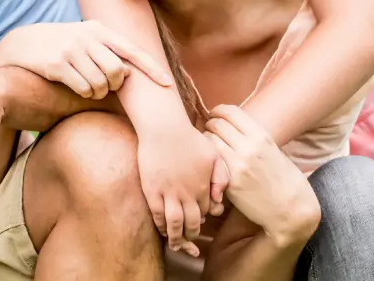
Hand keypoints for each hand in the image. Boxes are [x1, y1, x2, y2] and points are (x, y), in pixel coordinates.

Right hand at [0, 20, 172, 98]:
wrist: (21, 43)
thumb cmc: (60, 44)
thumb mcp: (84, 38)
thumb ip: (107, 50)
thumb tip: (130, 73)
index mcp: (99, 29)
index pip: (133, 50)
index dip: (152, 69)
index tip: (167, 84)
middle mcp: (87, 36)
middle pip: (118, 73)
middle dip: (115, 86)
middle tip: (106, 87)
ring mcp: (72, 49)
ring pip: (101, 84)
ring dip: (98, 92)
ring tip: (88, 86)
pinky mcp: (58, 64)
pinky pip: (83, 88)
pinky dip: (84, 93)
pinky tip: (76, 86)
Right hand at [137, 121, 228, 255]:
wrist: (164, 128)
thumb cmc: (189, 138)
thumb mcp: (213, 154)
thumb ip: (221, 177)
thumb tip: (218, 200)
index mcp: (203, 187)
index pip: (206, 211)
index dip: (204, 217)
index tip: (201, 220)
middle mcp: (187, 194)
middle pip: (192, 224)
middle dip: (192, 235)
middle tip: (191, 242)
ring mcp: (168, 193)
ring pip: (174, 225)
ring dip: (177, 238)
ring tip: (177, 244)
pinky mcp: (152, 190)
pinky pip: (157, 215)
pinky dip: (161, 226)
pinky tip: (163, 229)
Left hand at [204, 105, 319, 244]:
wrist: (292, 210)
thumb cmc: (285, 181)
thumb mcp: (273, 151)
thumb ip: (253, 138)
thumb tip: (232, 126)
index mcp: (262, 137)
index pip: (231, 112)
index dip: (218, 110)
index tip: (214, 114)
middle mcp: (249, 148)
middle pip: (217, 124)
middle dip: (210, 124)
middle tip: (208, 130)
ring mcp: (238, 165)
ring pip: (210, 141)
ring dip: (206, 140)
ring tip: (207, 145)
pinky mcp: (230, 183)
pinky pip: (212, 162)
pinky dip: (208, 159)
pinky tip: (211, 162)